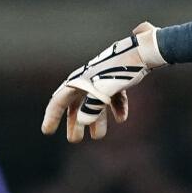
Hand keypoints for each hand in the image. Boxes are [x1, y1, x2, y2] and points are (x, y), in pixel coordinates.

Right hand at [40, 23, 164, 142]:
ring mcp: (103, 79)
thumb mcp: (104, 91)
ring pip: (95, 103)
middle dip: (75, 123)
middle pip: (77, 104)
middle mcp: (88, 79)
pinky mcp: (118, 79)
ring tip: (98, 136)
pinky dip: (116, 108)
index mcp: (80, 81)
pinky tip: (121, 119)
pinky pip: (113, 97)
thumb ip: (92, 107)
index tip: (47, 131)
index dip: (52, 116)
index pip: (60, 100)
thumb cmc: (121, 70)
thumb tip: (82, 121)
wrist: (144, 52)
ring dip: (96, 120)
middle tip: (75, 140)